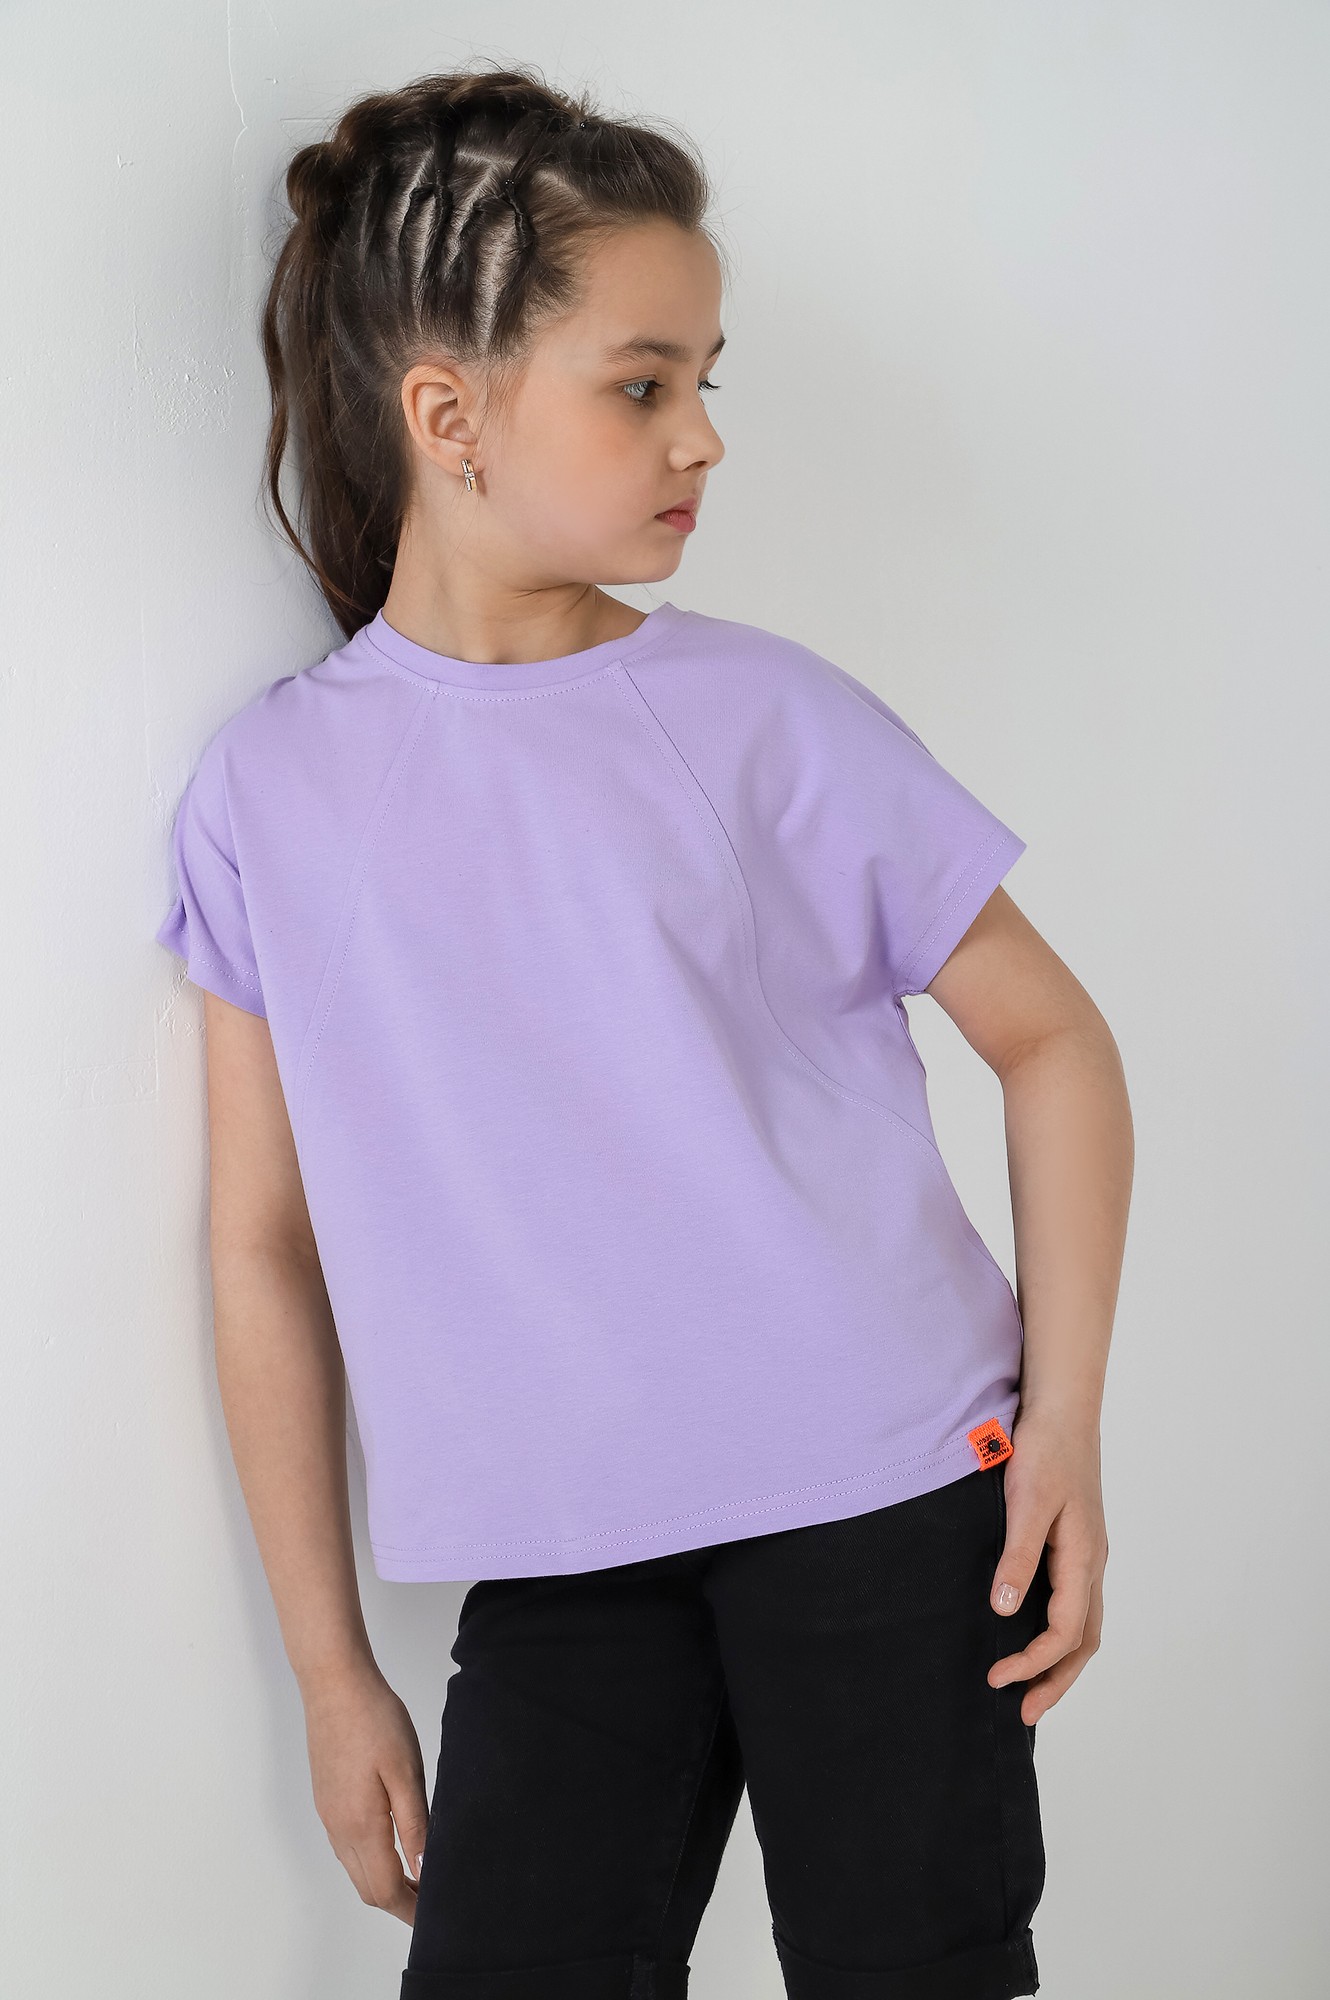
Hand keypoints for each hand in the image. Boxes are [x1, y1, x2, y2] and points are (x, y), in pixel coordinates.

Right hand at [302, 1659, 430, 1923]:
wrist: (334, 1684)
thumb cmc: (374, 1719)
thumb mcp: (406, 1770)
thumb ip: (415, 1824)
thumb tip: (424, 1869)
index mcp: (361, 1825)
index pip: (387, 1889)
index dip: (412, 1909)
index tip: (436, 1917)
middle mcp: (339, 1829)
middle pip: (368, 1888)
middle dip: (400, 1903)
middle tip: (433, 1901)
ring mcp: (328, 1816)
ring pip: (356, 1870)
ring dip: (385, 1883)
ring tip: (419, 1876)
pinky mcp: (326, 1801)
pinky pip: (347, 1848)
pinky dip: (371, 1861)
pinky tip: (393, 1846)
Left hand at [987, 1404, 1107, 1724]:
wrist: (1063, 1410)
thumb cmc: (1044, 1451)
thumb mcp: (1026, 1503)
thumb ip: (1018, 1557)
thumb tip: (1005, 1611)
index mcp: (1083, 1558)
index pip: (1065, 1632)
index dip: (1034, 1663)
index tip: (998, 1679)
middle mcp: (1092, 1563)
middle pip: (1084, 1641)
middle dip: (1056, 1680)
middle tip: (1024, 1712)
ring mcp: (1088, 1554)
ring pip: (1084, 1623)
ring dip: (1060, 1660)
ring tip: (1031, 1687)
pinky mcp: (1077, 1543)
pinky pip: (1075, 1601)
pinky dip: (1060, 1631)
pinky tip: (1034, 1631)